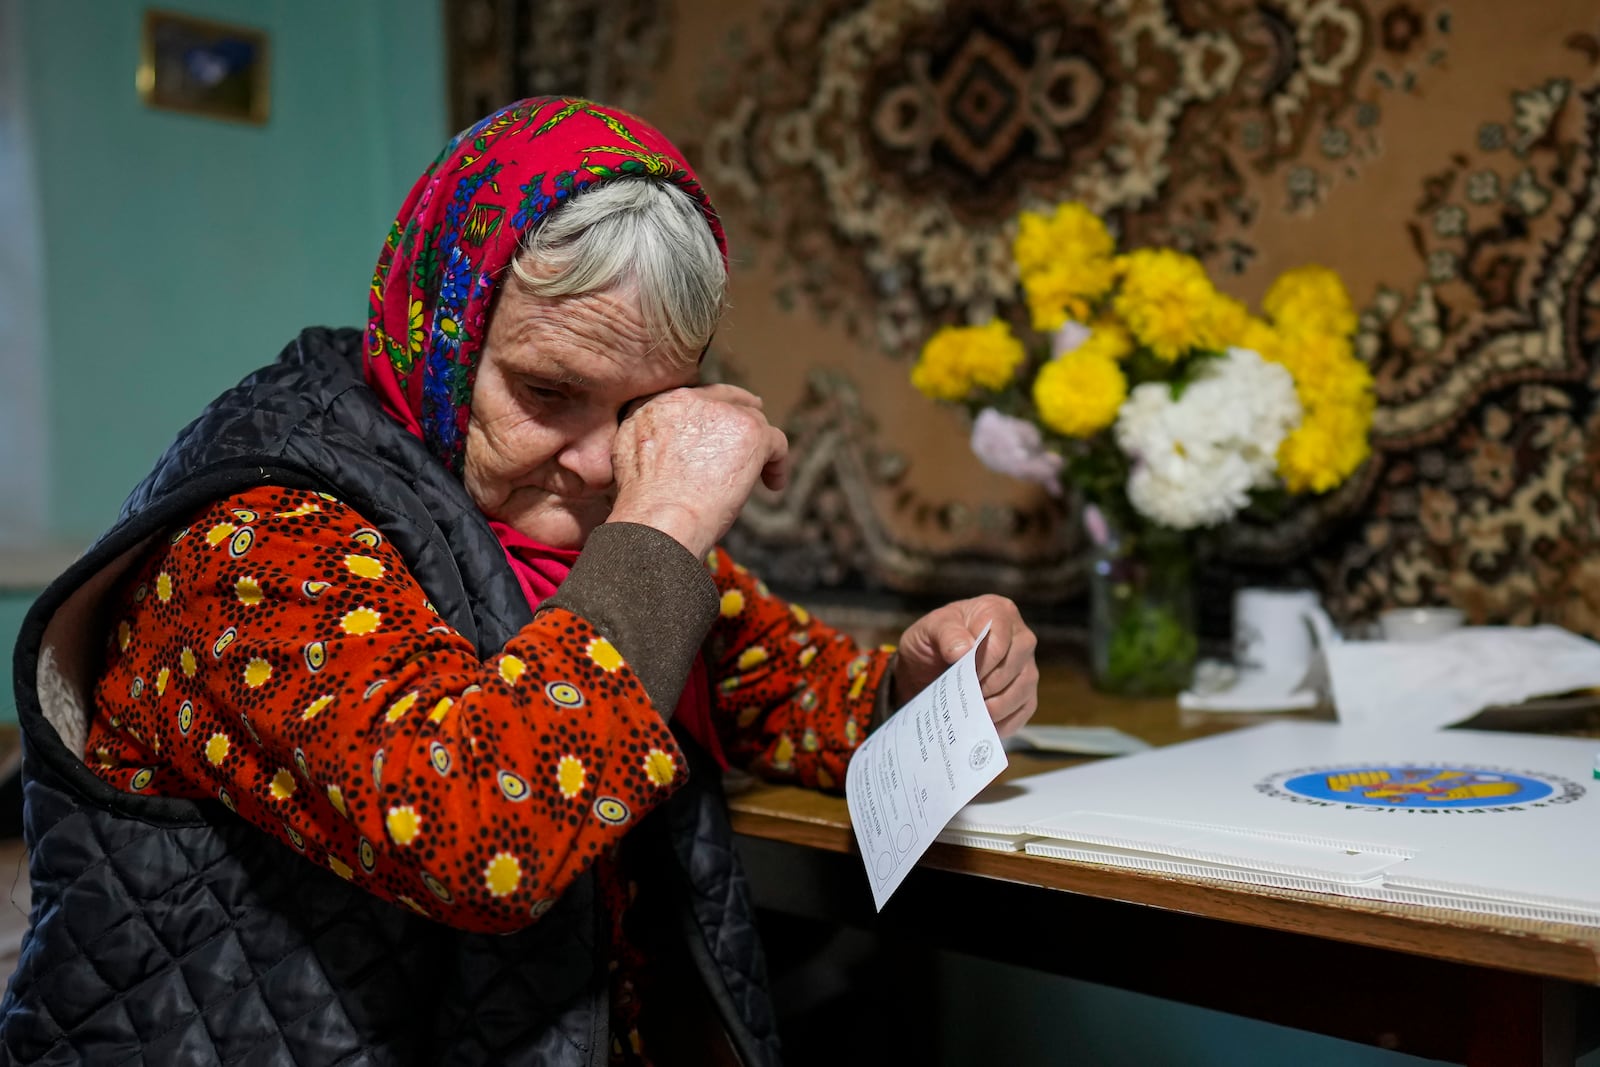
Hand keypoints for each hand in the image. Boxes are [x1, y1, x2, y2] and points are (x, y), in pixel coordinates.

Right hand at [606, 384, 788, 558]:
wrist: (659, 519)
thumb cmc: (645, 506)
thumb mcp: (630, 459)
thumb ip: (653, 442)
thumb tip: (673, 454)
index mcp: (655, 404)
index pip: (691, 399)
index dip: (709, 414)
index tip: (716, 431)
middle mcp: (686, 399)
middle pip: (724, 400)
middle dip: (739, 414)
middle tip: (753, 430)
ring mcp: (721, 412)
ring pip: (751, 420)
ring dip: (758, 447)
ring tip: (761, 476)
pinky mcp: (749, 430)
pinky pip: (775, 440)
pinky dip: (777, 464)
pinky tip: (773, 485)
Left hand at [893, 595, 1037, 736]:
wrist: (926, 667)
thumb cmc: (931, 641)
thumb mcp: (928, 630)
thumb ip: (946, 634)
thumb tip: (964, 650)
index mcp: (998, 611)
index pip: (999, 641)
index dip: (981, 663)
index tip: (959, 674)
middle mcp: (1020, 636)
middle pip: (1015, 666)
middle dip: (987, 686)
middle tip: (963, 696)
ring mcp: (1027, 665)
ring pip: (1024, 689)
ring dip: (996, 706)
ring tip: (971, 712)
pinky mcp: (1026, 692)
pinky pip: (1025, 709)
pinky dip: (1005, 721)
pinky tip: (983, 724)